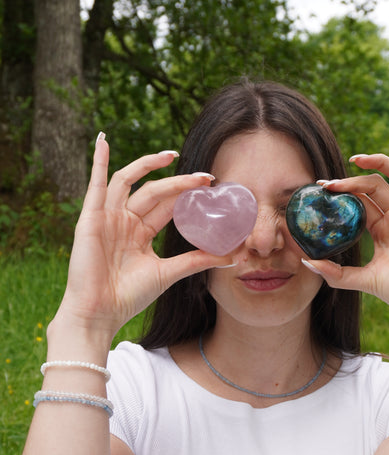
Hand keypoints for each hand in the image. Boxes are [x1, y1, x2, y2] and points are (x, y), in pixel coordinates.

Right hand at [55, 136, 232, 339]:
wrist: (100, 312)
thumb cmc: (129, 296)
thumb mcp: (169, 273)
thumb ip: (198, 261)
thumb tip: (233, 256)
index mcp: (140, 233)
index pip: (167, 205)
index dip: (187, 194)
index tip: (212, 186)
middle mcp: (123, 221)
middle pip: (154, 192)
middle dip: (179, 183)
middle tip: (205, 177)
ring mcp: (107, 218)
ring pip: (129, 182)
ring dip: (147, 165)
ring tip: (170, 155)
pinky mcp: (90, 218)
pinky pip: (95, 185)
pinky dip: (98, 162)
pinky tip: (103, 142)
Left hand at [305, 130, 388, 328]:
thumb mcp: (364, 280)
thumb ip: (335, 273)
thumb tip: (306, 262)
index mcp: (383, 229)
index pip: (359, 202)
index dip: (341, 192)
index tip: (320, 189)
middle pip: (373, 187)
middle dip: (350, 182)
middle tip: (328, 184)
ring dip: (379, 163)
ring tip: (357, 159)